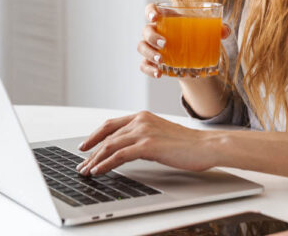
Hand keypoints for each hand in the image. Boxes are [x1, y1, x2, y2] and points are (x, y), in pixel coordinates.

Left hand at [75, 111, 216, 175]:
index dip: (95, 135)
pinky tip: (98, 171)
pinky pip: (119, 155)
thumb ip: (144, 137)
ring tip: (86, 170)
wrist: (205, 146)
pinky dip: (105, 164)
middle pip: (107, 135)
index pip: (111, 124)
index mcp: (143, 116)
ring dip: (94, 159)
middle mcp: (140, 120)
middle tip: (81, 163)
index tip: (85, 146)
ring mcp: (144, 132)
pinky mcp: (148, 145)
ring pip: (110, 145)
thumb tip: (128, 149)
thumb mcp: (160, 134)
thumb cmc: (187, 144)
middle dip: (91, 150)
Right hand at [138, 3, 230, 78]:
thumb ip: (218, 29)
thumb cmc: (197, 38)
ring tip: (162, 60)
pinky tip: (159, 73)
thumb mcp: (207, 32)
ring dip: (150, 53)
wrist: (193, 59)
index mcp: (166, 19)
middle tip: (165, 43)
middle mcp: (155, 31)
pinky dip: (149, 69)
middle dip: (152, 36)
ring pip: (142, 47)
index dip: (150, 11)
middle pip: (146, 30)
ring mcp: (151, 47)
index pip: (151, 10)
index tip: (155, 17)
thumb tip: (225, 31)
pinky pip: (144, 65)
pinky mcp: (151, 62)